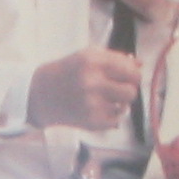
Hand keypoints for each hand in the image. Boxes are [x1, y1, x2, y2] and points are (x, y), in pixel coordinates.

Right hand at [28, 47, 142, 130]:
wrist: (39, 94)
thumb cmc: (67, 72)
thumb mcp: (87, 56)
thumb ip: (115, 58)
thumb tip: (140, 65)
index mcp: (93, 60)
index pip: (131, 70)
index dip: (133, 74)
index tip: (128, 76)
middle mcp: (93, 81)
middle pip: (131, 90)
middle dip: (128, 89)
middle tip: (117, 88)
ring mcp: (92, 103)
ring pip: (125, 106)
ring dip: (119, 103)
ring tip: (104, 98)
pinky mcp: (91, 121)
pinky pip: (116, 120)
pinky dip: (110, 116)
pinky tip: (96, 109)